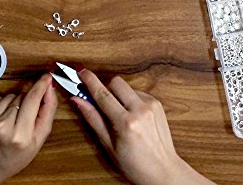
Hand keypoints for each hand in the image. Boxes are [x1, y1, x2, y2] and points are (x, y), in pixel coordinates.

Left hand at [0, 73, 57, 184]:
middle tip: (22, 121)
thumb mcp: (38, 140)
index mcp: (19, 136)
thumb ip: (47, 112)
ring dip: (11, 105)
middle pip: (21, 96)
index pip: (33, 99)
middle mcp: (1, 127)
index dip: (41, 85)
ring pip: (9, 96)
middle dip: (25, 103)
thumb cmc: (13, 156)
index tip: (46, 77)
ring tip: (8, 123)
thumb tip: (50, 88)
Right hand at [71, 70, 212, 184]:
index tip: (81, 72)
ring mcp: (151, 105)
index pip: (103, 94)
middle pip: (116, 82)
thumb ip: (92, 118)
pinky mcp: (157, 103)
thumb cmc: (136, 164)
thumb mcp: (108, 146)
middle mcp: (140, 110)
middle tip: (101, 102)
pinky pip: (137, 92)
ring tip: (119, 114)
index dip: (89, 81)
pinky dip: (130, 99)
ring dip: (118, 94)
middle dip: (105, 88)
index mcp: (126, 123)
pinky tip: (131, 115)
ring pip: (126, 86)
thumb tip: (78, 100)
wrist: (164, 171)